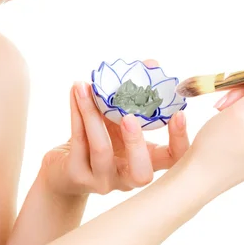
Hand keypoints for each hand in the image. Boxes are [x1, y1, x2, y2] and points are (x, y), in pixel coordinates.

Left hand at [41, 60, 189, 196]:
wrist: (65, 168)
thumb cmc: (101, 140)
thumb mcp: (119, 120)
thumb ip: (136, 97)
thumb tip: (151, 64)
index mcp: (147, 163)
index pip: (173, 160)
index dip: (179, 141)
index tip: (179, 114)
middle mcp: (127, 178)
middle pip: (141, 173)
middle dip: (136, 143)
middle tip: (130, 117)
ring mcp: (102, 180)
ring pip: (101, 149)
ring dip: (93, 114)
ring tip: (87, 87)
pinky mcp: (77, 175)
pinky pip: (79, 141)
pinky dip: (78, 113)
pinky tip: (77, 91)